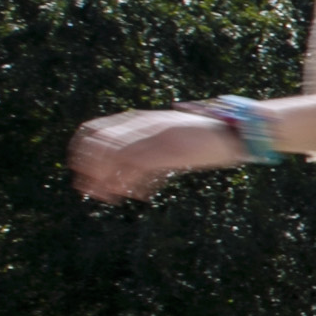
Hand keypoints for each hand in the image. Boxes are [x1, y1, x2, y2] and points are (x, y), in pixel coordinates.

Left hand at [71, 109, 244, 201]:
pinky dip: (130, 182)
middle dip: (88, 169)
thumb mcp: (171, 134)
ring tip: (104, 197)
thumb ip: (149, 142)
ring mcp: (156, 136)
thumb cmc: (205, 135)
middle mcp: (144, 125)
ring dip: (105, 179)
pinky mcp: (169, 149)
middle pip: (100, 145)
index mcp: (141, 119)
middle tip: (86, 189)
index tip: (79, 169)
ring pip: (115, 156)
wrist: (236, 130)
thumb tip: (129, 164)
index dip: (81, 150)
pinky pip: (139, 167)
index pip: (95, 130)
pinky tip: (131, 196)